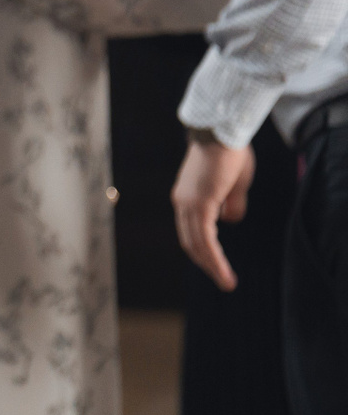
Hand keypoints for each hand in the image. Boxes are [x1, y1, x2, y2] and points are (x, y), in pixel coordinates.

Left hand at [171, 134, 256, 290]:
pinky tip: (223, 270)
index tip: (216, 267)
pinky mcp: (199, 203)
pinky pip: (204, 237)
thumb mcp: (233, 183)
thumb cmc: (229, 153)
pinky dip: (213, 257)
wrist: (222, 132)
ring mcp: (187, 203)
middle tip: (223, 281)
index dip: (204, 250)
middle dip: (206, 264)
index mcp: (187, 198)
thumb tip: (229, 219)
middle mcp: (182, 202)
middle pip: (190, 241)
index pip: (191, 231)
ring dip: (211, 265)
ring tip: (226, 282)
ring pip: (196, 243)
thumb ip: (229, 202)